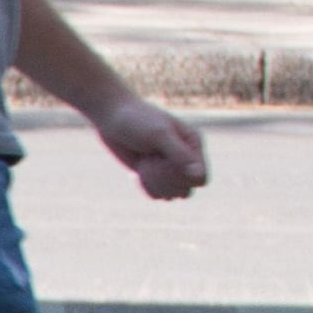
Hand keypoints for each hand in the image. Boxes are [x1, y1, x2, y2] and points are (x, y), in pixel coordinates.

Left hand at [89, 96, 205, 200]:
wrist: (112, 117)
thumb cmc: (137, 120)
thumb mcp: (159, 135)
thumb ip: (180, 155)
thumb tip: (199, 176)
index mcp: (193, 145)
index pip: (200, 179)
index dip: (182, 178)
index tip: (164, 161)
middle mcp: (186, 159)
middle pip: (185, 191)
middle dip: (164, 180)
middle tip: (151, 160)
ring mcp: (169, 169)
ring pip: (171, 195)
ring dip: (154, 183)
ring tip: (145, 162)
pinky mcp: (154, 176)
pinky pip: (157, 195)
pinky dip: (146, 186)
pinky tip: (138, 170)